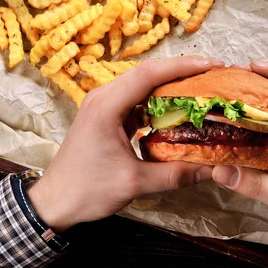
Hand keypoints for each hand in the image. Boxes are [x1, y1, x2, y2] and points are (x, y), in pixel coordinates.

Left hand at [28, 56, 222, 231]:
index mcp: (106, 106)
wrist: (54, 202)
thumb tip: (211, 169)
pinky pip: (137, 99)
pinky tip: (179, 108)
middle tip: (214, 75)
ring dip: (171, 83)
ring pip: (143, 84)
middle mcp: (104, 97)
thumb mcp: (134, 183)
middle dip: (182, 71)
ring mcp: (103, 104)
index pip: (149, 74)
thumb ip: (174, 175)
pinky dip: (160, 99)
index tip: (212, 65)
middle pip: (147, 72)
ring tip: (202, 87)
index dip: (183, 66)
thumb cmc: (87, 190)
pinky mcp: (106, 115)